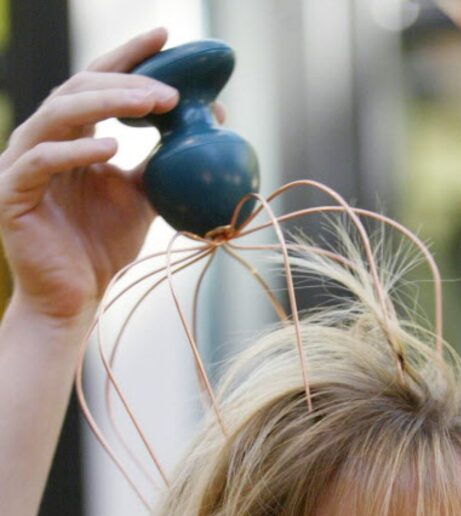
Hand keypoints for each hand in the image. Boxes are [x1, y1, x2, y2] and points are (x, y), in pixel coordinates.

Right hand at [0, 28, 179, 325]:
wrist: (71, 302)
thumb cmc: (100, 250)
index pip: (96, 82)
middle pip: (77, 89)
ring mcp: (20, 164)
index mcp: (69, 137)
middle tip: (169, 89)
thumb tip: (210, 122)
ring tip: (149, 105)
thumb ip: (162, 161)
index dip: (128, 56)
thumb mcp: (141, 198)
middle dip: (125, 81)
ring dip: (106, 104)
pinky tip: (113, 150)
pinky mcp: (10, 193)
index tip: (166, 37)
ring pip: (58, 114)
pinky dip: (77, 151)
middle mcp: (40, 141)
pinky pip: (42, 161)